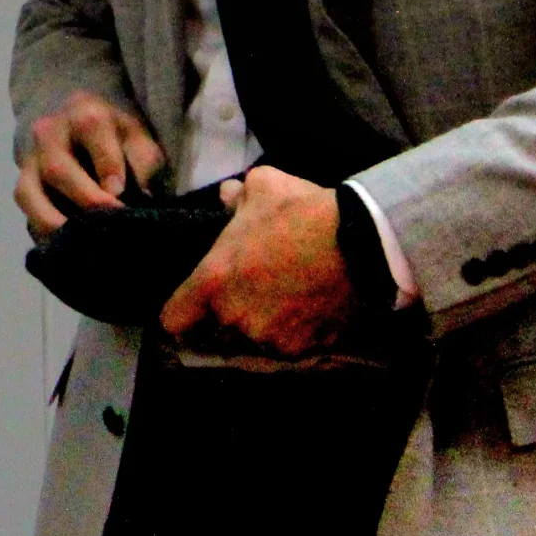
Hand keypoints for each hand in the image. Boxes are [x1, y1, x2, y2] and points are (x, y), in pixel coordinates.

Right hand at [14, 91, 166, 237]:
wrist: (80, 128)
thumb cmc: (118, 139)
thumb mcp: (138, 140)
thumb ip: (143, 164)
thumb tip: (143, 199)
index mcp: (83, 115)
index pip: (91, 132)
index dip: (107, 164)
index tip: (121, 194)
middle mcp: (48, 134)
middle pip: (57, 169)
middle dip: (84, 200)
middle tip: (110, 224)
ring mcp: (29, 161)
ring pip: (28, 194)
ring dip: (54, 222)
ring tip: (83, 244)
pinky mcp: (22, 186)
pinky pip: (26, 215)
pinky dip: (43, 232)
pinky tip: (67, 246)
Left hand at [159, 165, 354, 354]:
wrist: (361, 242)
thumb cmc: (301, 211)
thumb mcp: (262, 186)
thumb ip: (236, 196)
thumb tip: (227, 196)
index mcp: (213, 280)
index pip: (173, 318)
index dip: (182, 311)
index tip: (194, 303)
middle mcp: (234, 317)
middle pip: (218, 327)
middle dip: (231, 310)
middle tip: (254, 287)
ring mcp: (269, 337)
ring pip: (254, 337)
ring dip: (263, 323)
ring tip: (286, 297)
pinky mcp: (302, 349)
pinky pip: (288, 345)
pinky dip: (296, 332)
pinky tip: (309, 308)